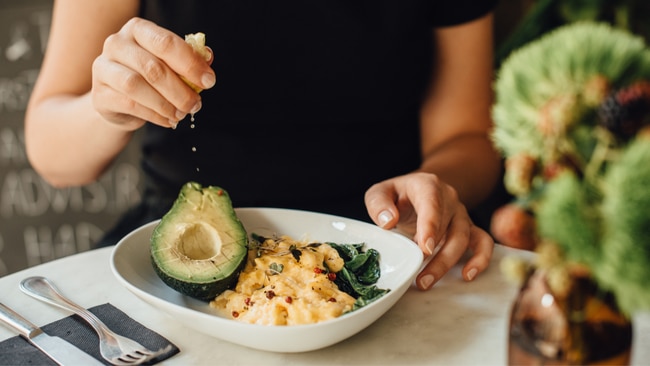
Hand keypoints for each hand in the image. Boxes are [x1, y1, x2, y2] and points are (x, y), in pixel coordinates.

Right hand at [91, 17, 215, 129]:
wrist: (119, 101)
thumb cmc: (149, 77)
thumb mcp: (170, 65)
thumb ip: (189, 59)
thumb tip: (208, 57)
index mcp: (137, 30)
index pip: (165, 43)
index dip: (190, 63)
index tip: (208, 81)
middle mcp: (116, 44)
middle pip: (152, 67)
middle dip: (180, 90)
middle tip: (196, 104)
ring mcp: (103, 68)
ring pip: (137, 86)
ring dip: (166, 104)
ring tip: (182, 114)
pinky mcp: (99, 94)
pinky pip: (130, 105)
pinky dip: (155, 115)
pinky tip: (168, 120)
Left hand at [364, 172, 493, 289]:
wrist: (418, 191)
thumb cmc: (398, 195)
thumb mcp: (380, 193)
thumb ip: (378, 203)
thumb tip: (388, 221)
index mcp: (427, 186)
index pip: (432, 203)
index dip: (431, 225)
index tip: (425, 247)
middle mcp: (449, 198)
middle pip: (449, 226)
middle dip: (437, 256)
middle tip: (420, 279)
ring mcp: (461, 214)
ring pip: (464, 238)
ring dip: (448, 262)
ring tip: (427, 281)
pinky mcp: (468, 228)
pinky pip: (483, 241)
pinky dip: (481, 258)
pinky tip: (468, 275)